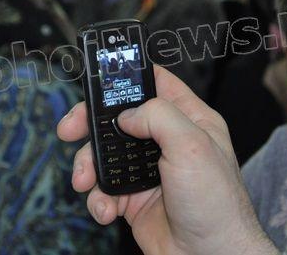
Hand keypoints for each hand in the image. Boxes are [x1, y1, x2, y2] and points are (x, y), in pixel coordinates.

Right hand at [57, 66, 276, 254]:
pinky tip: (106, 210)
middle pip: (118, 118)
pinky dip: (97, 199)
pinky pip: (103, 189)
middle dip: (90, 123)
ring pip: (103, 154)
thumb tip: (126, 115)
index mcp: (189, 119)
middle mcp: (166, 141)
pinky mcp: (133, 198)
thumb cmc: (217, 204)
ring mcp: (147, 169)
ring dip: (88, 166)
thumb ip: (159, 117)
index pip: (155, 83)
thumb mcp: (193, 146)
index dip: (126, 76)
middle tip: (70, 129)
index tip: (98, 78)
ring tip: (85, 182)